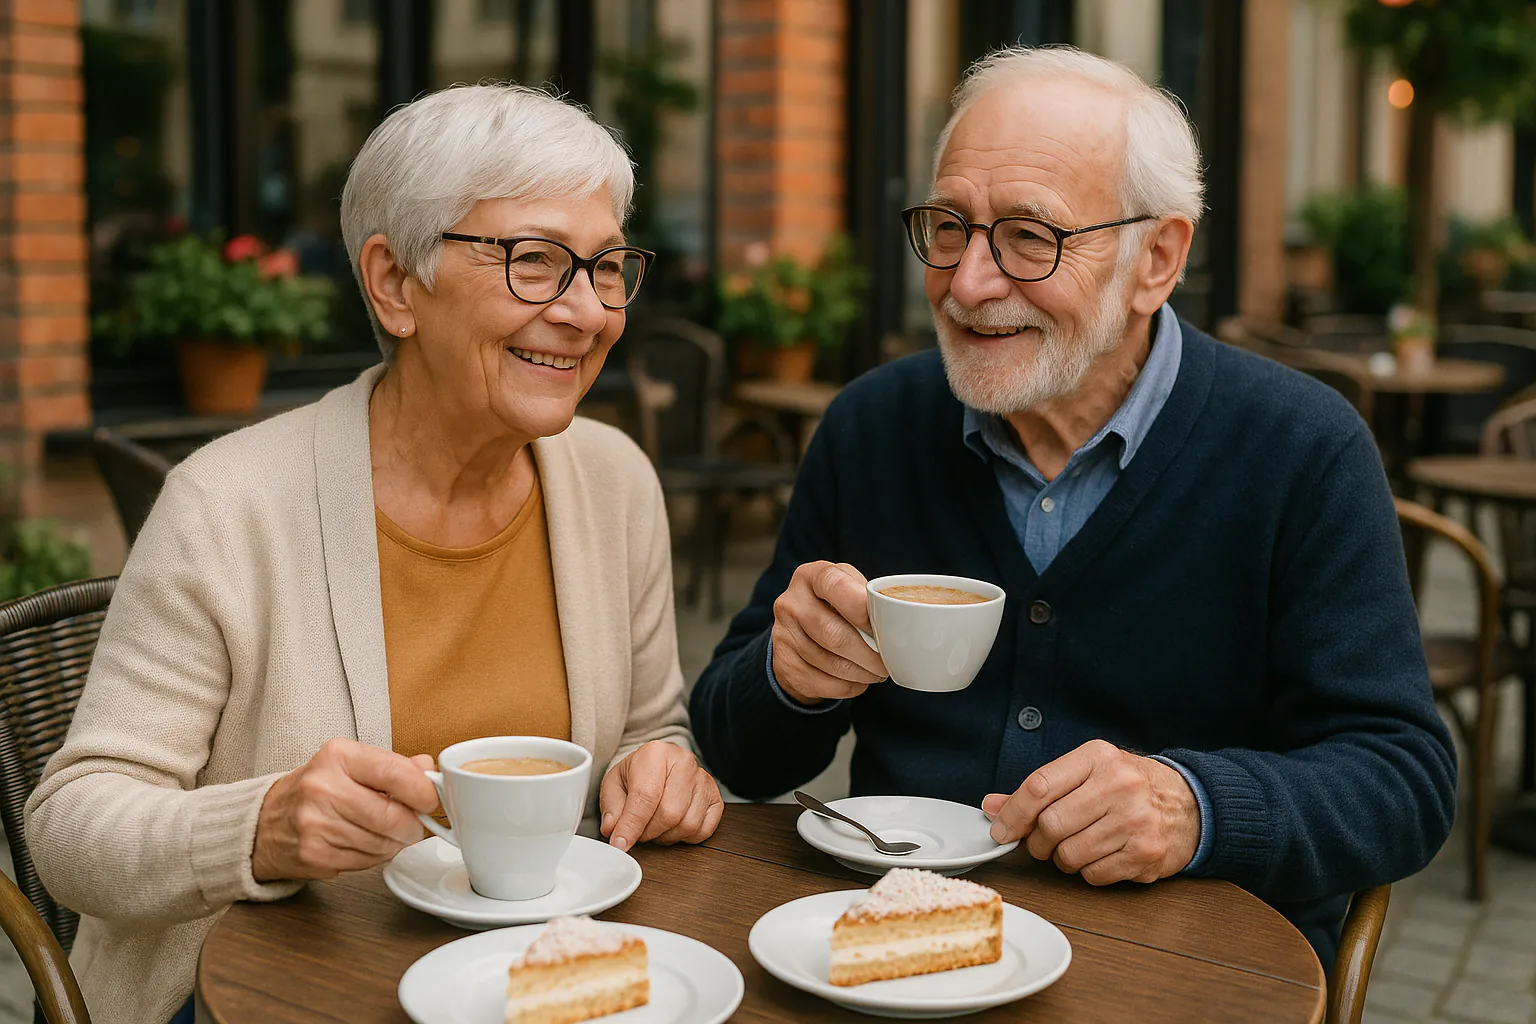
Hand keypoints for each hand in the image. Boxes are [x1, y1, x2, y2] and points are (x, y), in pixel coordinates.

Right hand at [252, 738, 438, 882]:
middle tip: (415, 825)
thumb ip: (393, 766)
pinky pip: (366, 862)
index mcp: (338, 756)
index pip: (394, 772)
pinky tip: (364, 845)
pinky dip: (375, 857)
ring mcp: (315, 824)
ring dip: (394, 843)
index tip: (431, 800)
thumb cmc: (316, 790)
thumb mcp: (350, 765)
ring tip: (386, 834)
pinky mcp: (314, 855)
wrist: (265, 821)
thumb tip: (429, 769)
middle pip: (391, 816)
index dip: (422, 790)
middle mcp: (323, 788)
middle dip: (413, 826)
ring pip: (382, 843)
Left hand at [599, 741, 723, 851]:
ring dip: (666, 836)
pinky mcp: (715, 797)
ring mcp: (703, 780)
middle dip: (648, 832)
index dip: (632, 826)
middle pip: (669, 813)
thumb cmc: (637, 774)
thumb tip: (612, 830)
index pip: (645, 797)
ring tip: (655, 827)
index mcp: (655, 754)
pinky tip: (673, 827)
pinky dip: (685, 837)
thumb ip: (611, 808)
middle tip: (638, 831)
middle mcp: (684, 763)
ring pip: (687, 824)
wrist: (658, 765)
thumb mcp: (614, 784)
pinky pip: (703, 830)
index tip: (621, 844)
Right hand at [770, 561, 888, 705]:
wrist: (798, 633)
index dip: (861, 608)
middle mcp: (790, 602)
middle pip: (833, 634)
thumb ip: (866, 596)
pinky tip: (857, 680)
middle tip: (887, 662)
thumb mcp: (848, 588)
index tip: (883, 625)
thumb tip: (894, 620)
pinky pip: (822, 682)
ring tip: (877, 672)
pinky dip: (847, 686)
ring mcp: (782, 634)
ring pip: (829, 662)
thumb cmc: (835, 606)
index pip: (834, 585)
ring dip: (861, 673)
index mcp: (811, 576)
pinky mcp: (784, 664)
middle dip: (868, 653)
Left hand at [981, 740, 1199, 884]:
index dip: (1012, 813)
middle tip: (1043, 841)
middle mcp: (1119, 786)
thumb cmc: (1131, 787)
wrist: (1190, 804)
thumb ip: (1040, 790)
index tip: (1001, 829)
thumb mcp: (1087, 773)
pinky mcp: (1145, 854)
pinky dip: (1088, 871)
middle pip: (1050, 825)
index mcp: (1098, 758)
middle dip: (1037, 841)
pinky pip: (1093, 875)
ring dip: (1063, 858)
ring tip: (1077, 845)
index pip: (1039, 786)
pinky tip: (1102, 855)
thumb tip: (993, 807)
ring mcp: (1135, 821)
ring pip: (1068, 855)